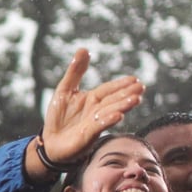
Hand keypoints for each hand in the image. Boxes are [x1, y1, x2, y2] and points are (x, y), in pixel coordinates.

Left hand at [26, 49, 144, 179]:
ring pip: (110, 112)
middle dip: (127, 94)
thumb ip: (75, 72)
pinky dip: (108, 120)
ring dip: (123, 105)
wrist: (50, 142)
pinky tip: (118, 115)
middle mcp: (97, 111)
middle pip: (114, 100)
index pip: (109, 89)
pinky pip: (99, 126)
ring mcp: (94, 124)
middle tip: (141, 87)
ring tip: (136, 99)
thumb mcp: (64, 90)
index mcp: (93, 99)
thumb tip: (83, 49)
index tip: (135, 79)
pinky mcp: (87, 136)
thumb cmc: (59, 117)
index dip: (121, 84)